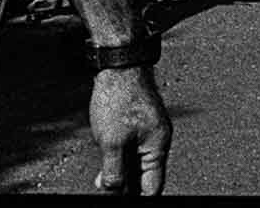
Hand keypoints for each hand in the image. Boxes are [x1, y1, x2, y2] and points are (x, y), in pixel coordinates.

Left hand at [90, 66, 170, 194]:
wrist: (118, 65)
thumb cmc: (119, 97)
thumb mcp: (111, 142)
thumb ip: (114, 171)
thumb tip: (113, 192)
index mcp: (157, 146)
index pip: (152, 186)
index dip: (137, 198)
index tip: (123, 201)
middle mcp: (156, 140)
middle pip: (144, 176)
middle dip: (126, 188)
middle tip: (107, 192)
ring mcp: (147, 131)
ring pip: (136, 163)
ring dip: (121, 174)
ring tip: (101, 182)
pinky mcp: (137, 123)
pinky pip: (131, 149)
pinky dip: (119, 159)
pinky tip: (105, 164)